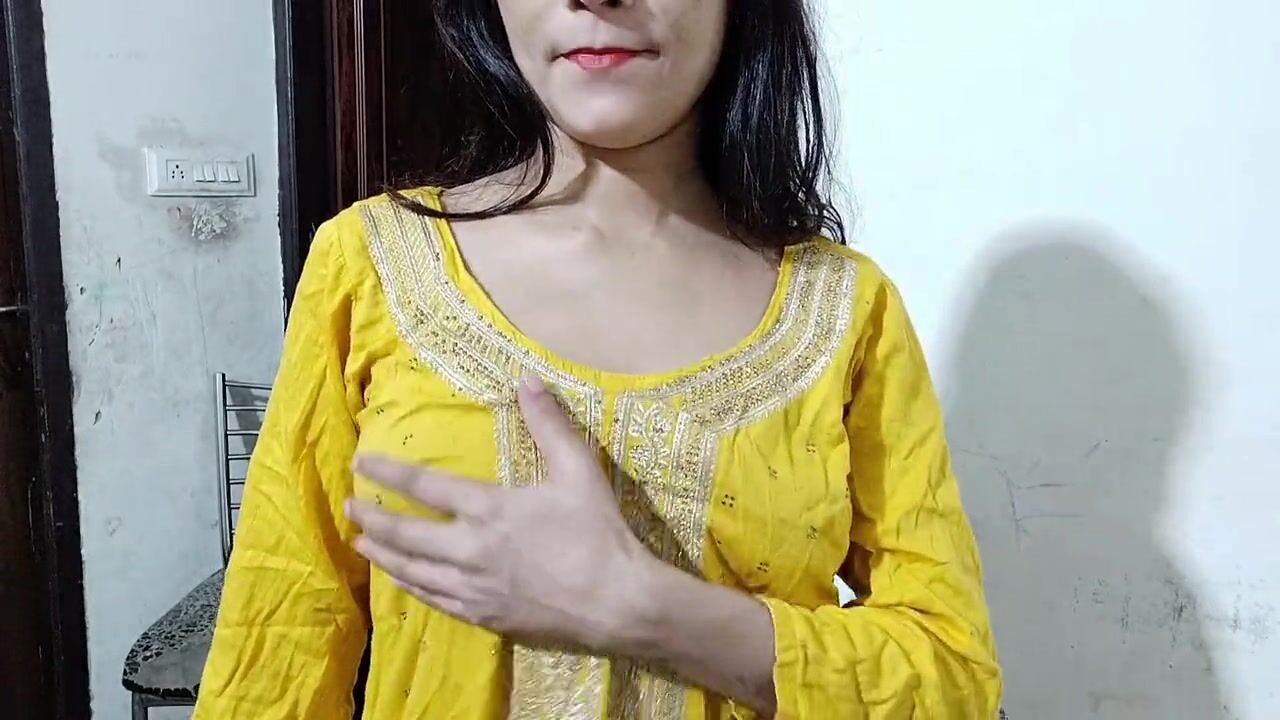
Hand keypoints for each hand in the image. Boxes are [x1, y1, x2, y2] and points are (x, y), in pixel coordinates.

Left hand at [346, 376, 653, 651]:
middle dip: (373, 519)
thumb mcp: (579, 470)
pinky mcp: (484, 616)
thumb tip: (527, 381)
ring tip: (362, 544)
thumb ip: (550, 425)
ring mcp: (474, 587)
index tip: (361, 463)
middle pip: (406, 534)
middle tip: (349, 508)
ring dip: (383, 556)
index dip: (389, 473)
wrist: (616, 602)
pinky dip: (411, 586)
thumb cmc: (598, 533)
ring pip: (413, 571)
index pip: (425, 487)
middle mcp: (470, 549)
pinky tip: (402, 582)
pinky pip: (435, 600)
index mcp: (490, 509)